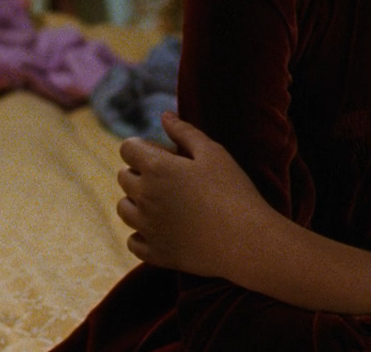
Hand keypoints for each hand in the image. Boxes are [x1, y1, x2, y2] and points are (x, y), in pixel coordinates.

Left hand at [115, 112, 278, 280]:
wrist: (247, 241)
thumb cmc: (233, 192)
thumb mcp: (214, 153)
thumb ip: (185, 132)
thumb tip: (164, 116)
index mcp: (155, 168)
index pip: (127, 148)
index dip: (144, 147)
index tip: (165, 155)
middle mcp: (144, 197)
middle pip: (124, 177)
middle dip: (141, 173)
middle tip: (173, 180)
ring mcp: (146, 228)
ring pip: (123, 209)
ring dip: (137, 202)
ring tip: (166, 204)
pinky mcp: (154, 253)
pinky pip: (133, 241)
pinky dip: (142, 234)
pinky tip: (163, 230)